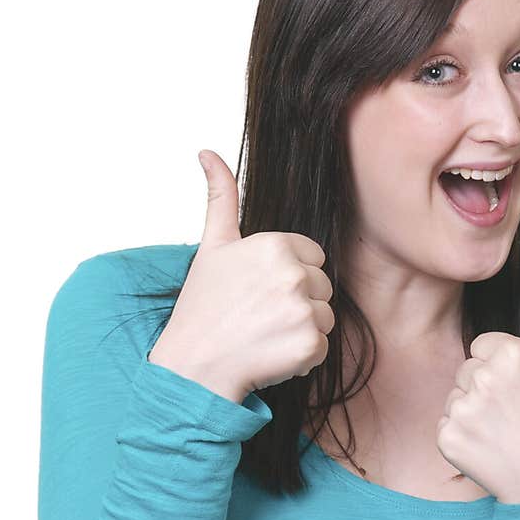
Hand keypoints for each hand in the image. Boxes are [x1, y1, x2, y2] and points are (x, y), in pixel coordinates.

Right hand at [148, 150, 334, 402]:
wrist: (194, 367)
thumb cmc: (202, 308)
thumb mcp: (212, 247)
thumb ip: (221, 198)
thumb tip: (208, 152)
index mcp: (274, 244)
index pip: (313, 258)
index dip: (289, 276)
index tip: (259, 291)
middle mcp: (293, 274)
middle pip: (322, 286)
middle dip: (298, 302)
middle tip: (259, 316)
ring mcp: (304, 310)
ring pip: (326, 317)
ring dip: (301, 330)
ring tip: (264, 335)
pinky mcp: (310, 344)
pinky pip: (323, 348)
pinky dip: (302, 357)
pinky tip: (271, 355)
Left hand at [435, 280, 519, 502]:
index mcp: (511, 353)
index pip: (485, 345)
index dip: (504, 368)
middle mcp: (483, 377)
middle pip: (468, 369)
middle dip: (487, 388)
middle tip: (517, 414)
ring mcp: (463, 409)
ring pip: (456, 396)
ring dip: (473, 412)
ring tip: (505, 432)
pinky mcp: (447, 438)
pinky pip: (445, 425)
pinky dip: (462, 438)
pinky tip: (490, 448)